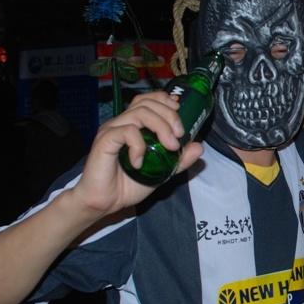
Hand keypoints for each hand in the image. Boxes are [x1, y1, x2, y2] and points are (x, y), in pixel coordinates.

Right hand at [70, 91, 203, 215]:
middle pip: (147, 103)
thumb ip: (179, 160)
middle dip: (169, 116)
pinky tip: (140, 162)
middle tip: (179, 136)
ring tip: (169, 147)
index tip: (179, 114)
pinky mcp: (104, 141)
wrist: (104, 203)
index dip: (165, 101)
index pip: (148, 100)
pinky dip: (139, 145)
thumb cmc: (127, 186)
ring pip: (139, 113)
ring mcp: (112, 130)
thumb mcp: (161, 173)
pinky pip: (126, 131)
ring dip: (160, 127)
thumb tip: (199, 147)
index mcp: (133, 125)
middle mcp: (121, 123)